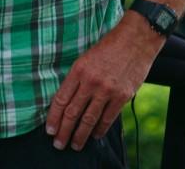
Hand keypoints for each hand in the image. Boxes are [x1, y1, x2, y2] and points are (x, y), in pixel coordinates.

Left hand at [45, 16, 161, 150]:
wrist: (135, 40)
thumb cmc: (109, 46)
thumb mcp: (87, 57)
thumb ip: (78, 77)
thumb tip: (68, 99)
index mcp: (79, 69)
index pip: (61, 99)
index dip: (54, 117)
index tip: (49, 129)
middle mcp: (91, 81)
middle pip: (73, 112)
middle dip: (64, 131)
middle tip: (58, 143)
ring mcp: (107, 90)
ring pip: (89, 119)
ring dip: (80, 135)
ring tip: (75, 144)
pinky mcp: (122, 96)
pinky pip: (108, 118)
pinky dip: (100, 129)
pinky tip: (95, 135)